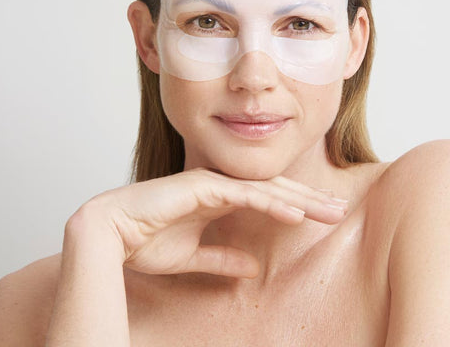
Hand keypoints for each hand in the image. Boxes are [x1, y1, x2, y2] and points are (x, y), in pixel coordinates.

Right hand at [70, 168, 346, 278]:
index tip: (323, 215)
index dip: (297, 205)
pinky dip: (272, 202)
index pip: (268, 199)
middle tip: (340, 209)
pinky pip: (245, 194)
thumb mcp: (194, 257)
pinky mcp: (203, 186)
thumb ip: (223, 258)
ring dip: (300, 199)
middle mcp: (222, 184)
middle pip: (275, 190)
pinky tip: (295, 212)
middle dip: (310, 198)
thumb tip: (253, 266)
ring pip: (267, 188)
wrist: (108, 233)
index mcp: (221, 197)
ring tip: (329, 210)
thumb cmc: (144, 240)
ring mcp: (213, 182)